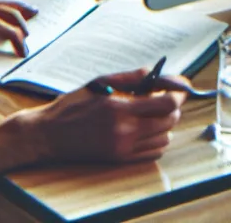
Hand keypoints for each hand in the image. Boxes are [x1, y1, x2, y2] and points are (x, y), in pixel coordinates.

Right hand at [17, 70, 186, 163]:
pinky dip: (157, 140)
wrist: (50, 135)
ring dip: (165, 124)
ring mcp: (124, 148)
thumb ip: (131, 78)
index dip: (178, 93)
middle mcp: (125, 130)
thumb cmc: (73, 106)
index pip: (167, 104)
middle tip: (164, 97)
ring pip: (165, 137)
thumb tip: (155, 72)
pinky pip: (154, 152)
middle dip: (173, 107)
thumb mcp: (100, 83)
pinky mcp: (121, 159)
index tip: (180, 87)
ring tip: (152, 114)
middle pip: (170, 120)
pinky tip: (146, 129)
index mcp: (121, 108)